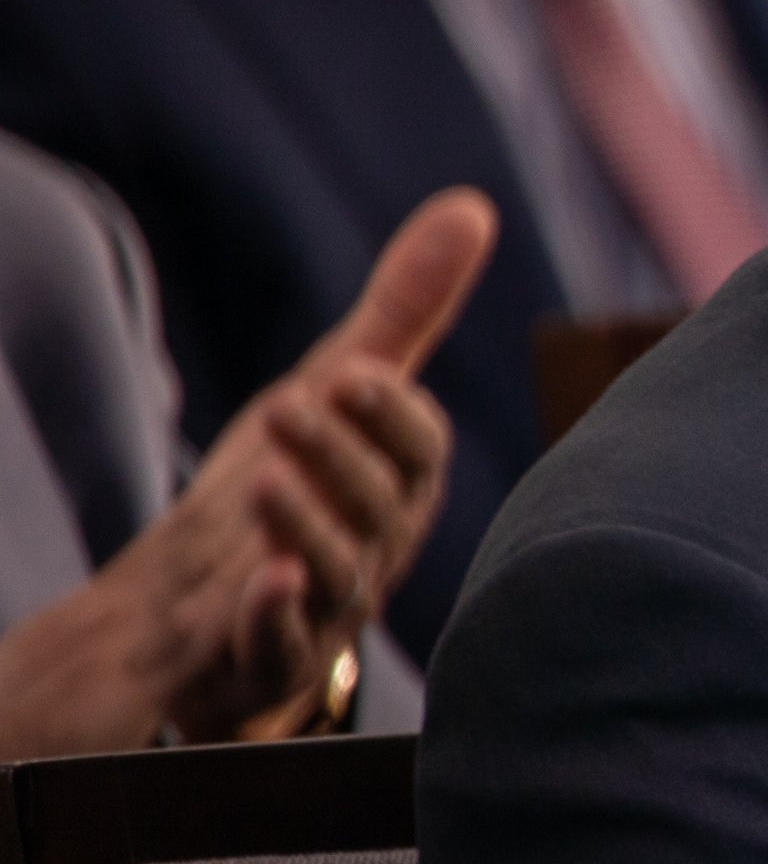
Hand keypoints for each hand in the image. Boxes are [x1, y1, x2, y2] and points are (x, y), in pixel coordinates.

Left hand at [0, 190, 493, 757]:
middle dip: (340, 456)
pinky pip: (284, 648)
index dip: (390, 416)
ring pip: (340, 574)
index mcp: (400, 485)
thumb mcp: (339, 393)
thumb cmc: (292, 486)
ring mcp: (328, 607)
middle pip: (382, 507)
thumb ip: (406, 310)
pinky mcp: (270, 657)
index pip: (418, 450)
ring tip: (263, 481)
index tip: (352, 372)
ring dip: (309, 527)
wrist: (198, 611)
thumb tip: (473, 206)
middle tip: (291, 401)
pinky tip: (263, 586)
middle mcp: (377, 547)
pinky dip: (278, 620)